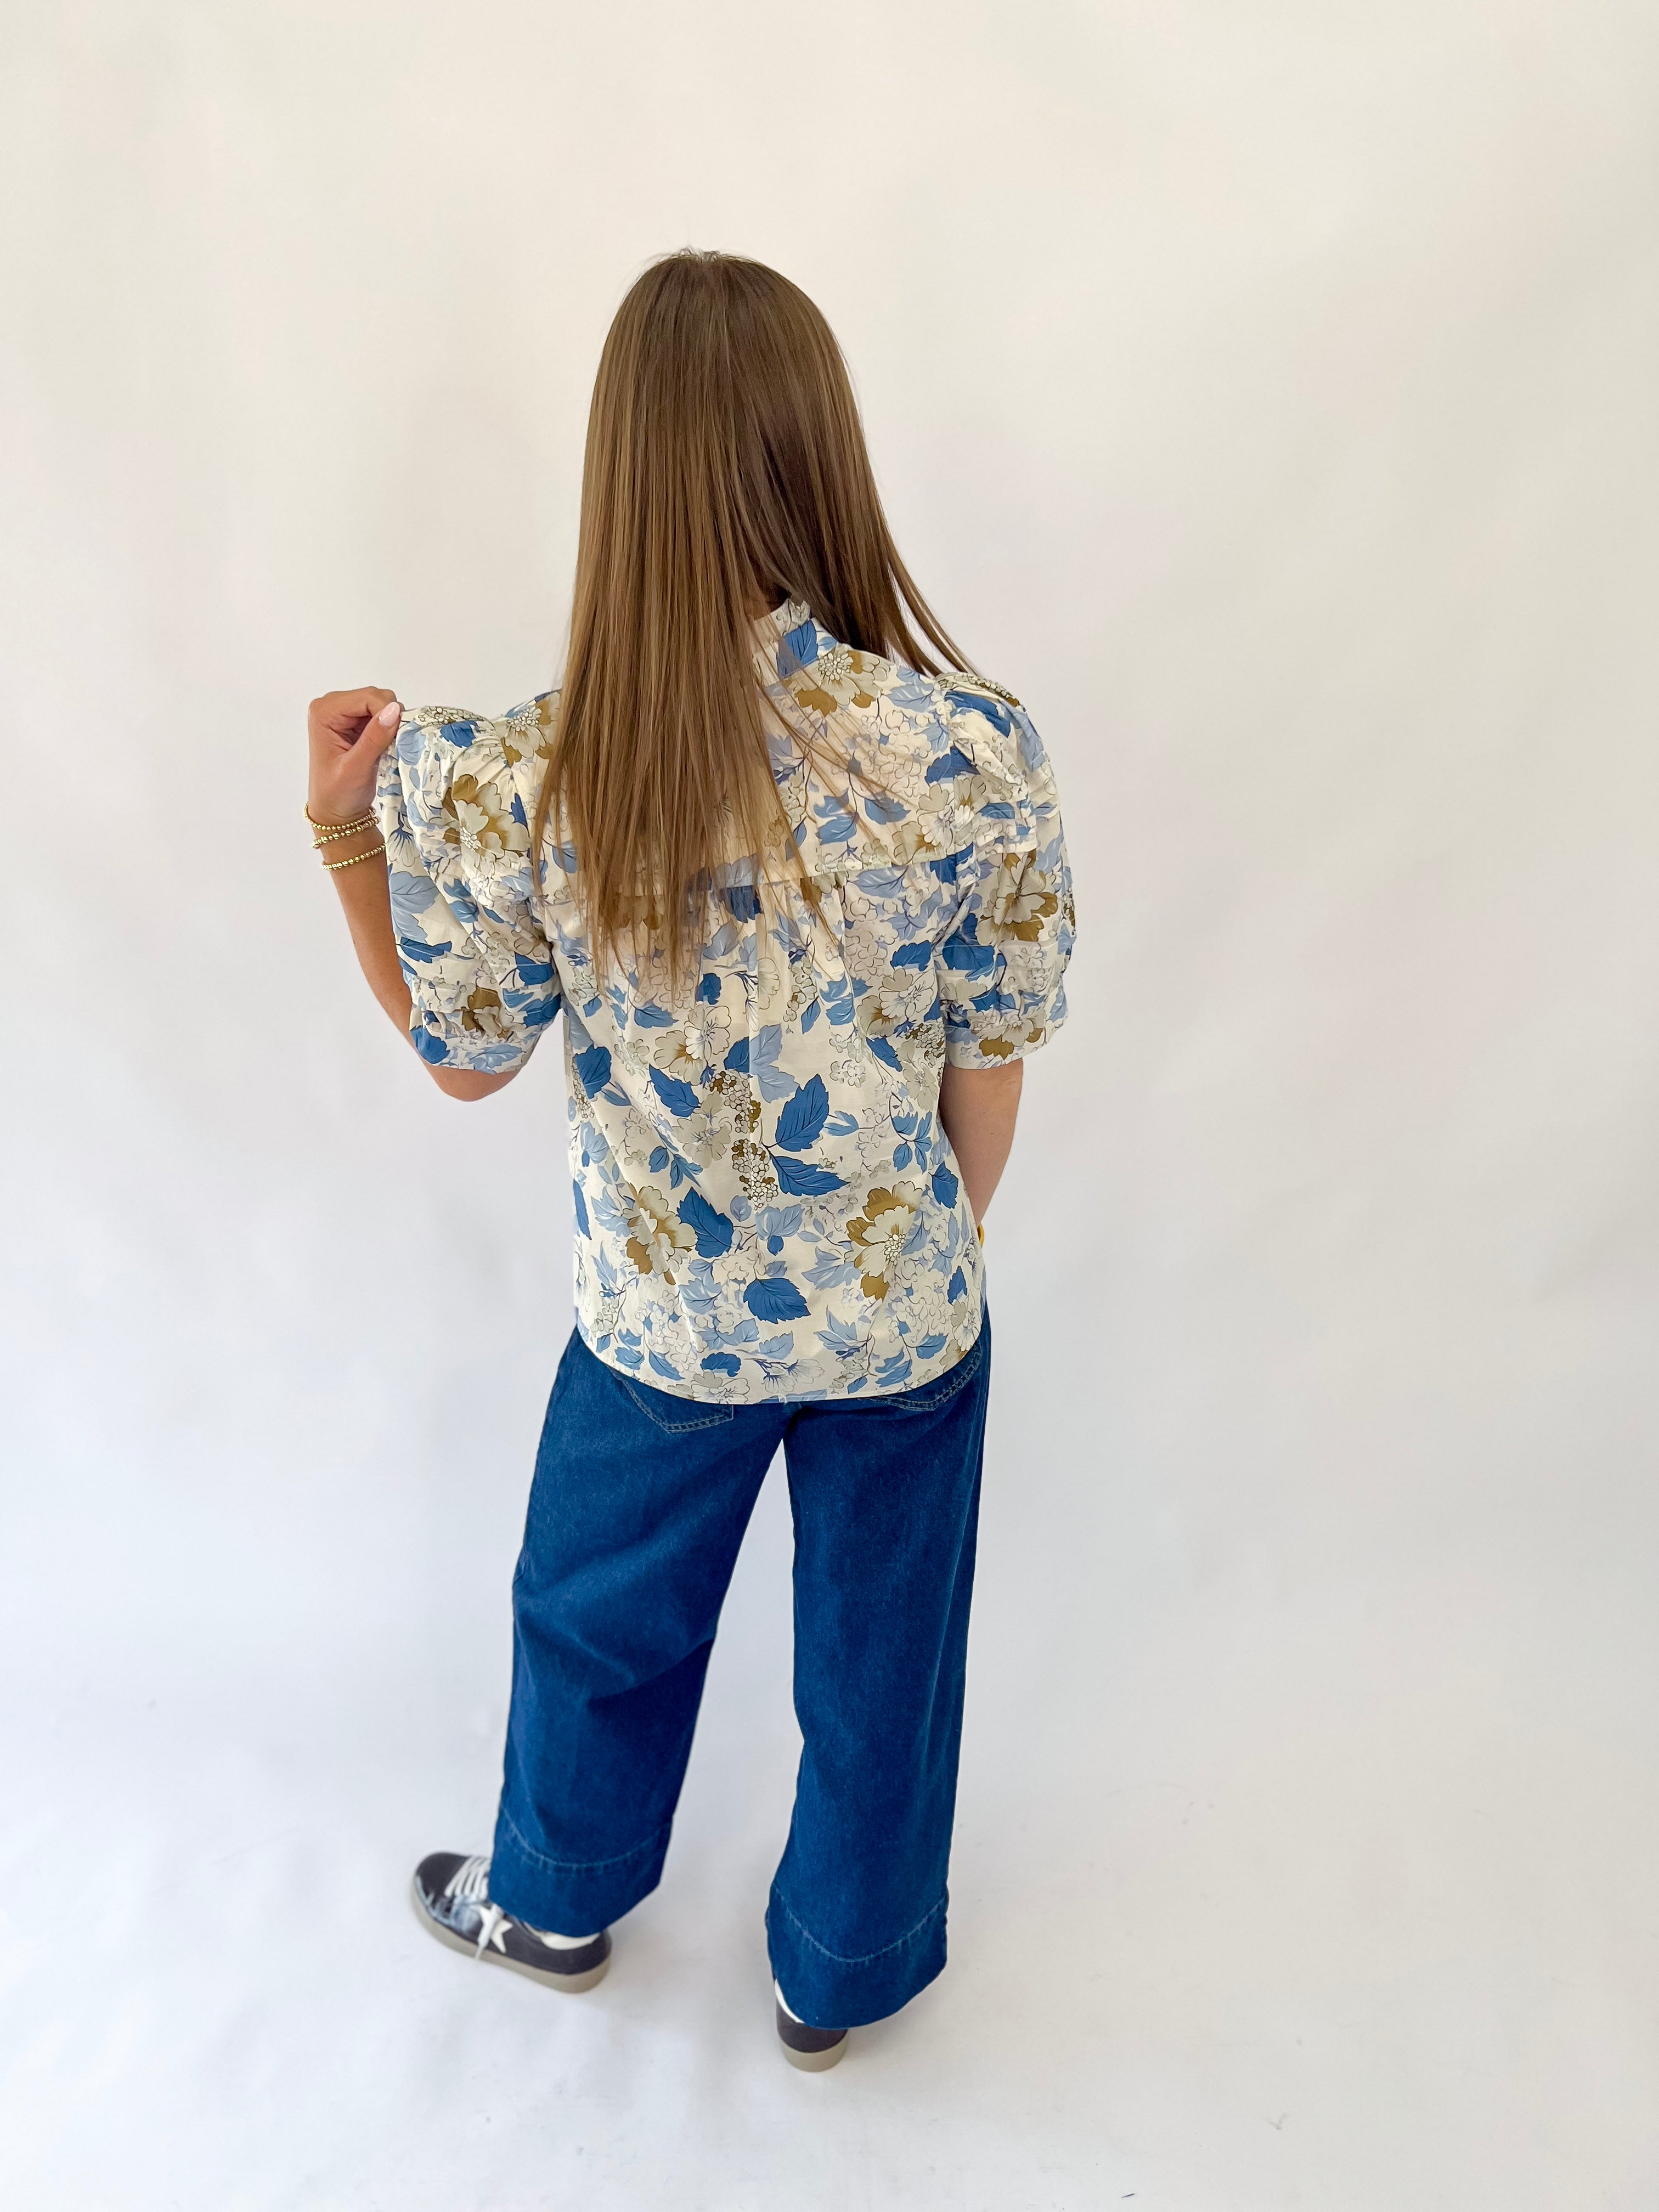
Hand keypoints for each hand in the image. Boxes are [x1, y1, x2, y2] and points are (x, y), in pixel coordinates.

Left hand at [307, 687, 401, 824]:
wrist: (335, 811)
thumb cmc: (338, 794)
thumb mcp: (356, 768)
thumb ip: (374, 738)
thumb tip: (394, 710)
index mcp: (324, 712)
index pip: (368, 697)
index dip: (387, 713)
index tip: (394, 739)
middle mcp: (332, 706)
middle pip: (376, 696)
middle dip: (389, 719)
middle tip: (386, 747)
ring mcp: (344, 714)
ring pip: (382, 705)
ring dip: (390, 725)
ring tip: (383, 750)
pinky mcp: (355, 723)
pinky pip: (382, 716)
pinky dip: (388, 729)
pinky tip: (382, 747)